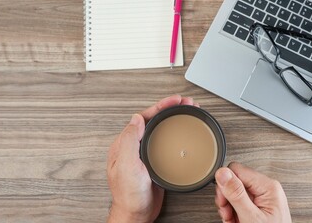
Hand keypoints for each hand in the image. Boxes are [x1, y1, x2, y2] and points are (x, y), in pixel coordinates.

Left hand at [107, 95, 198, 222]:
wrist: (136, 213)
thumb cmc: (129, 194)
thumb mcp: (127, 166)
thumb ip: (129, 141)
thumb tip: (136, 118)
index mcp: (125, 143)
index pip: (143, 118)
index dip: (160, 106)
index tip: (174, 101)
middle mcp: (134, 146)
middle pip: (153, 120)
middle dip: (169, 109)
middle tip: (185, 102)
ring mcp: (144, 153)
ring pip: (159, 129)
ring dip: (172, 118)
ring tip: (186, 111)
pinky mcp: (154, 161)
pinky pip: (164, 142)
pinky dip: (174, 133)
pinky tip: (181, 132)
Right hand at [215, 162, 291, 222]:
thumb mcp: (251, 216)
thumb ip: (236, 194)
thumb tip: (222, 173)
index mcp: (267, 187)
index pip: (236, 170)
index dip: (225, 184)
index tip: (224, 199)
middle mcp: (265, 189)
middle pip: (233, 181)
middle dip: (226, 198)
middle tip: (228, 213)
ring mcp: (260, 198)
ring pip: (232, 193)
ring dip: (228, 208)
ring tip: (232, 220)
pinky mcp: (256, 206)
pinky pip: (237, 202)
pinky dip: (232, 213)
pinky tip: (236, 221)